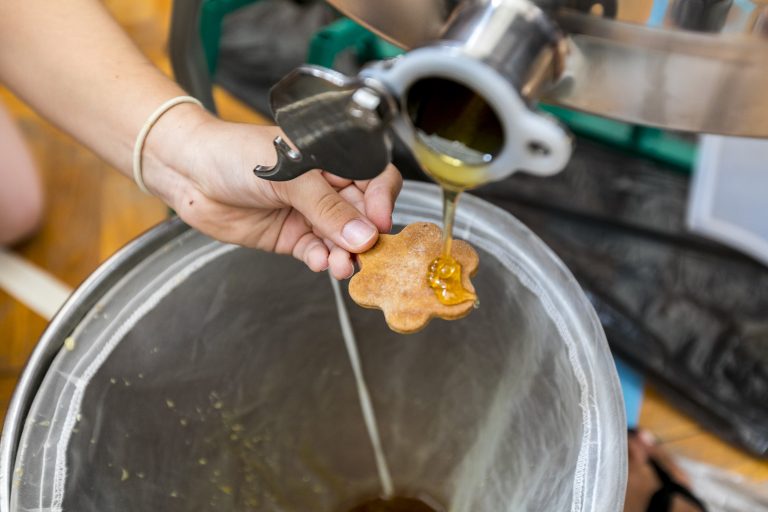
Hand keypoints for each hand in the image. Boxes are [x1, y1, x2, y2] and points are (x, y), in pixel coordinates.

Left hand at [143, 107, 401, 279]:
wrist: (188, 172)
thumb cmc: (234, 153)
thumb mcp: (288, 175)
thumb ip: (326, 207)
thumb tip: (363, 234)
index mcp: (332, 159)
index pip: (374, 178)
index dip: (382, 199)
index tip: (380, 222)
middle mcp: (325, 187)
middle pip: (362, 214)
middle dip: (364, 235)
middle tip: (365, 253)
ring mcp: (309, 213)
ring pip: (341, 239)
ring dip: (344, 254)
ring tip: (341, 266)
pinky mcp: (291, 237)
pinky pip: (316, 252)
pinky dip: (322, 260)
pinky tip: (321, 263)